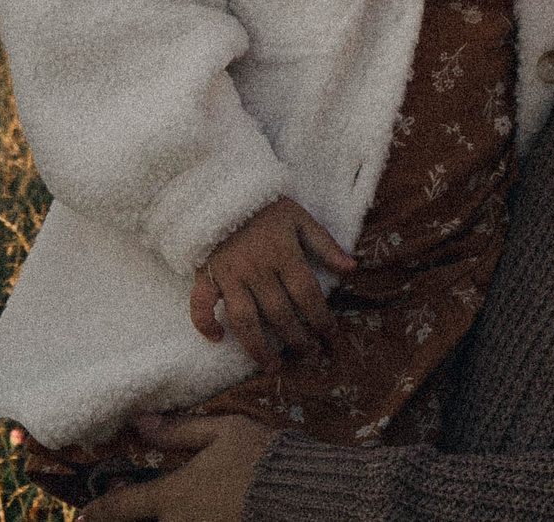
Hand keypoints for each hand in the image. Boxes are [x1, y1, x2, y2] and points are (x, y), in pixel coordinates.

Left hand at [82, 414, 274, 521]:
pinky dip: (188, 521)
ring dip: (161, 520)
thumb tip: (142, 424)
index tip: (83, 515)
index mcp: (174, 496)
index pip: (123, 507)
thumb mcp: (223, 432)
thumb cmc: (262, 460)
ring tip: (169, 508)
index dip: (99, 511)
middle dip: (129, 520)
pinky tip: (198, 512)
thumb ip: (180, 430)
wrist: (302, 499)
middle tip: (120, 509)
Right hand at [188, 196, 354, 371]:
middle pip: (280, 314)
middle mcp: (257, 269)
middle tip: (309, 356)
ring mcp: (229, 274)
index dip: (321, 320)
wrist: (221, 186)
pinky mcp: (206, 274)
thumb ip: (324, 244)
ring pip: (245, 321)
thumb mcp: (299, 217)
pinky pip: (201, 304)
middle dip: (298, 340)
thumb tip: (352, 268)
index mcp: (284, 254)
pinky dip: (205, 323)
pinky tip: (217, 339)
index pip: (307, 296)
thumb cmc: (264, 204)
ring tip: (273, 367)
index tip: (331, 337)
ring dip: (259, 348)